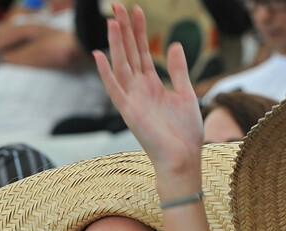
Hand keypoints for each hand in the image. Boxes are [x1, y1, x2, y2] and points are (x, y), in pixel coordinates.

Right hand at [93, 4, 202, 195]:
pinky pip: (115, 90)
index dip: (139, 31)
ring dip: (115, 44)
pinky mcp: (129, 113)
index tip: (137, 10)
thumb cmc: (185, 132)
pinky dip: (106, 74)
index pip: (141, 51)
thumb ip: (179, 70)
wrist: (184, 159)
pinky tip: (100, 55)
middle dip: (124, 30)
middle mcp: (139, 90)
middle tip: (118, 5)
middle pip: (128, 53)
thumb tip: (174, 44)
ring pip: (121, 66)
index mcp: (152, 85)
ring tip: (112, 21)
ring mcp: (132, 100)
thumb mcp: (186, 95)